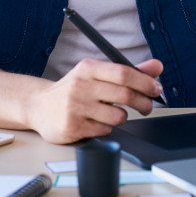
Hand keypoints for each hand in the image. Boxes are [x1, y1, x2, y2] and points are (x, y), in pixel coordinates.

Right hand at [26, 58, 163, 143]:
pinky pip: (104, 130)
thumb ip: (127, 71)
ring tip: (113, 113)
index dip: (145, 82)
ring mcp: (75, 107)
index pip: (124, 73)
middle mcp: (80, 85)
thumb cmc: (73, 89)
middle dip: (143, 103)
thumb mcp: (96, 74)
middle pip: (124, 95)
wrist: (39, 105)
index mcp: (88, 68)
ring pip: (117, 116)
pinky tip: (96, 122)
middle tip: (147, 106)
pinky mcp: (72, 126)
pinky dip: (107, 127)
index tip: (156, 89)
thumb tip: (156, 66)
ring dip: (122, 117)